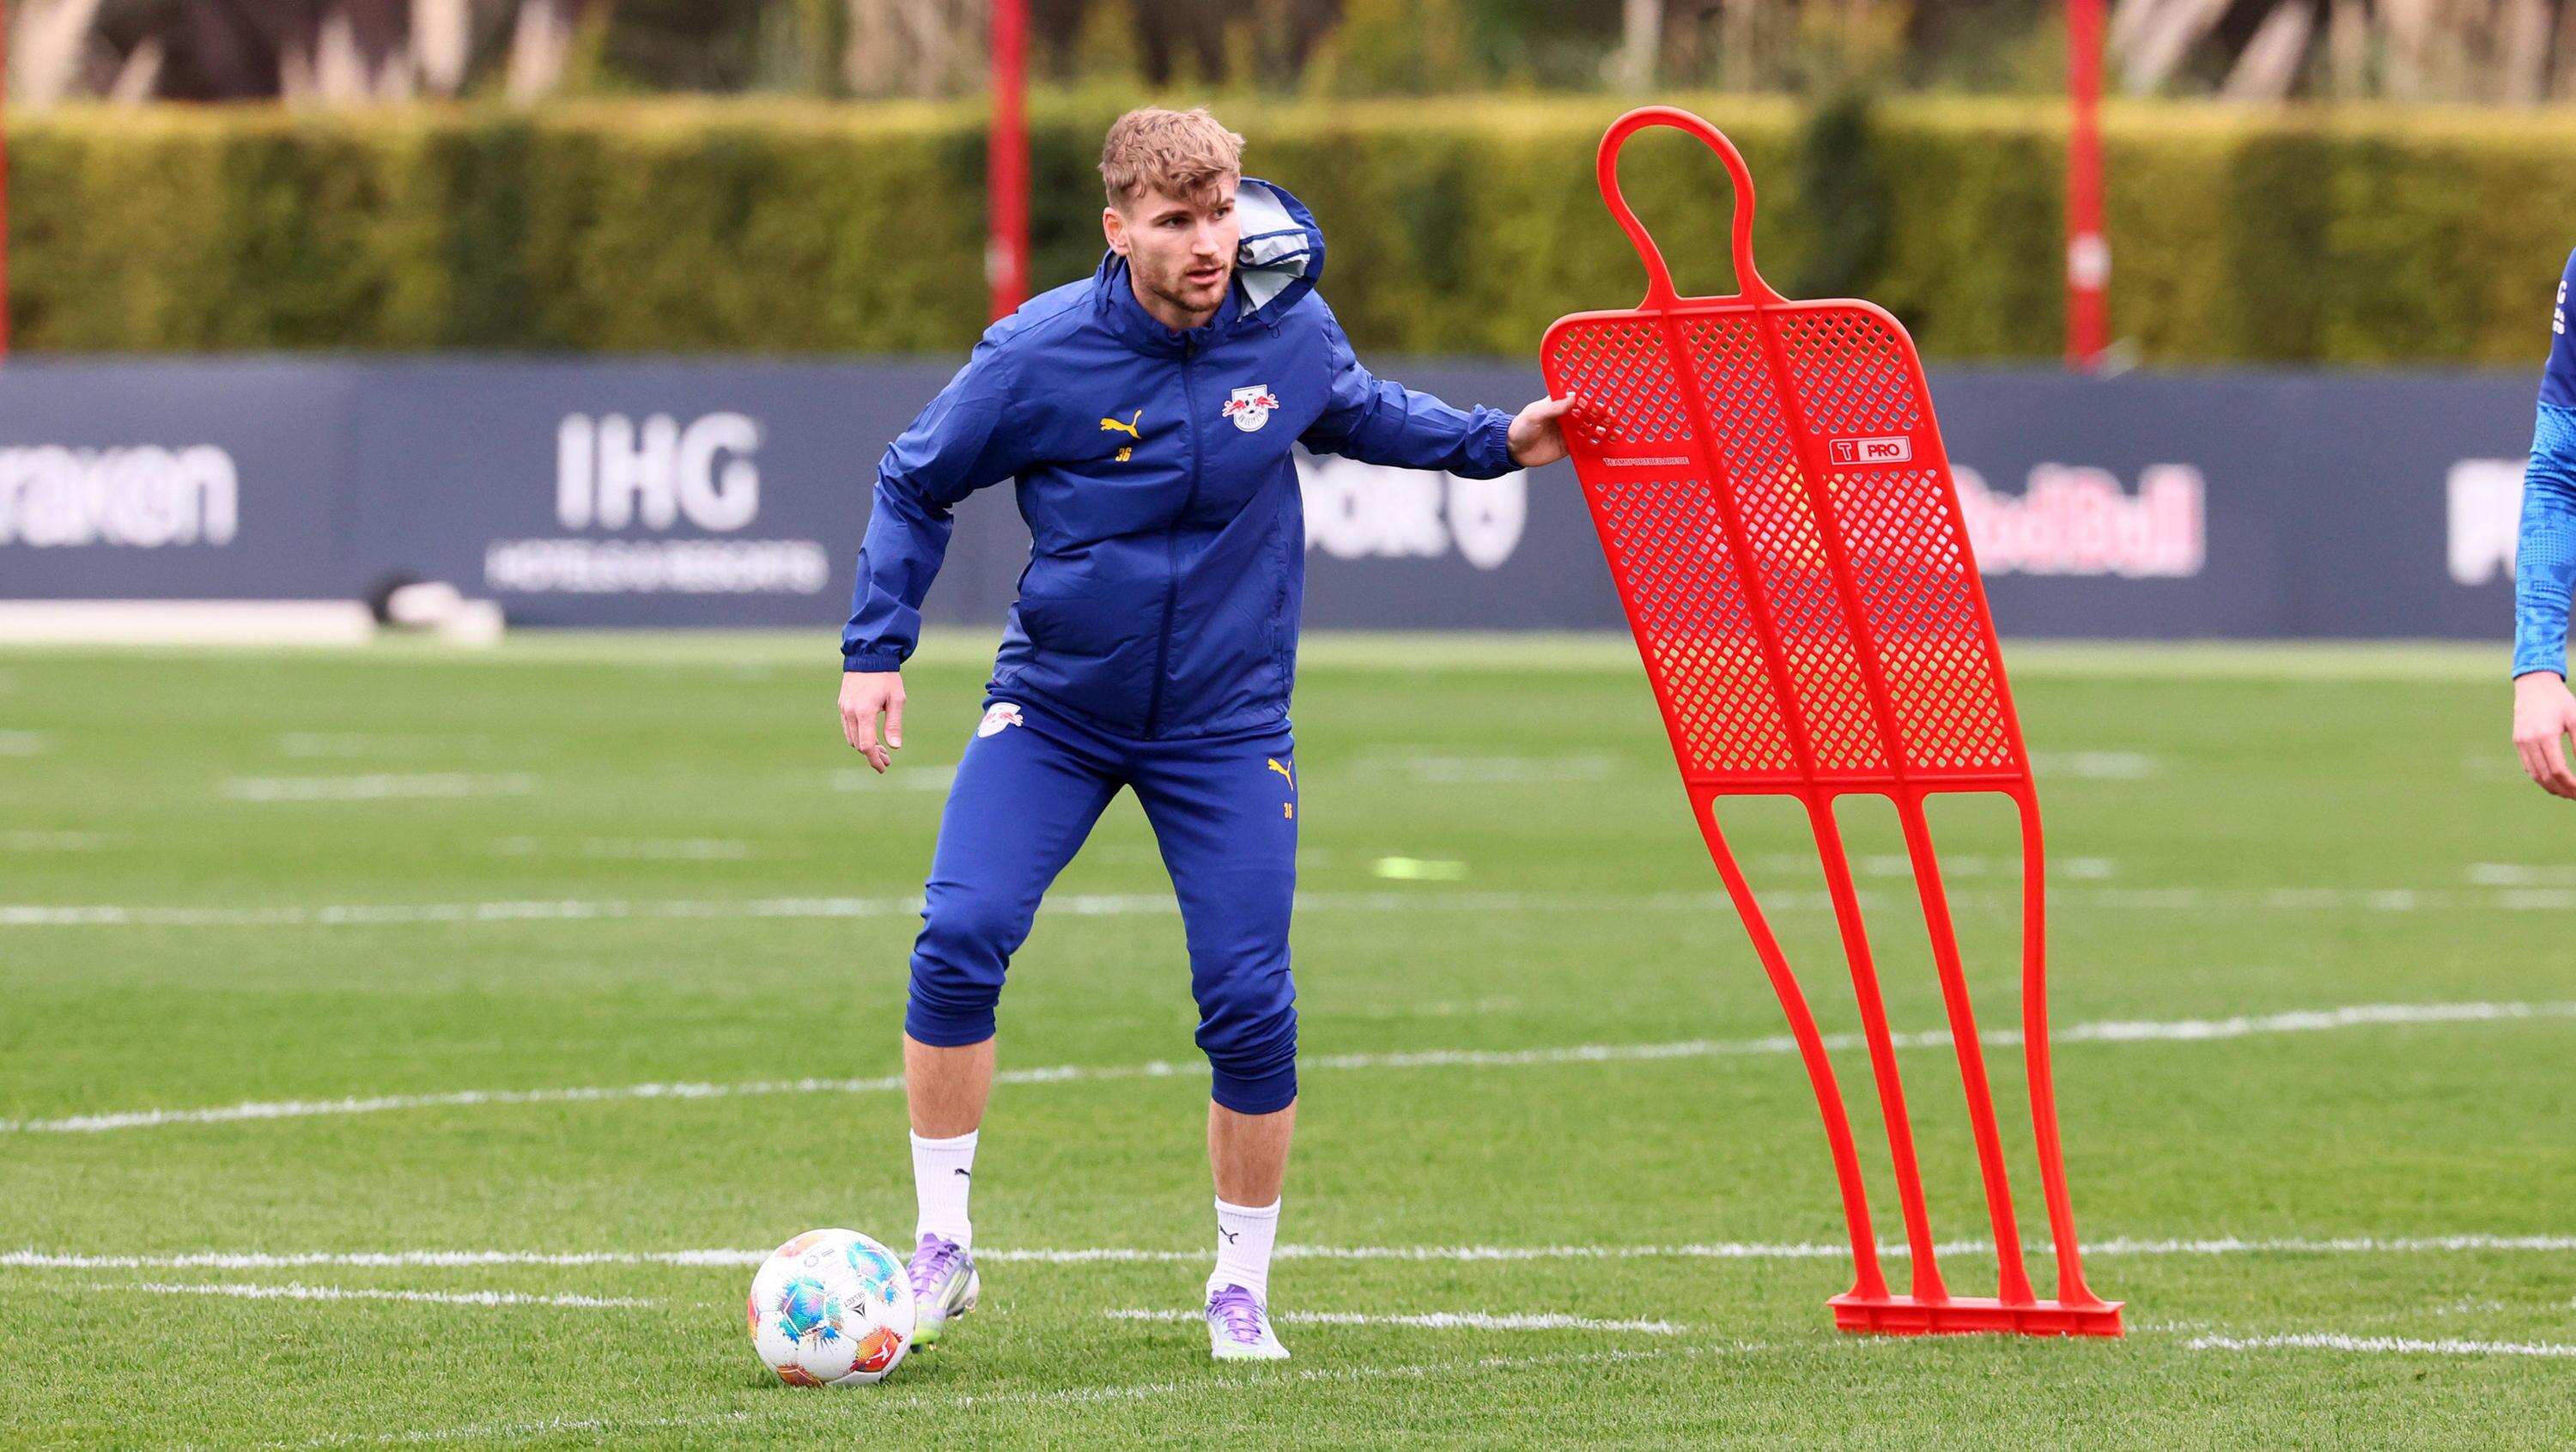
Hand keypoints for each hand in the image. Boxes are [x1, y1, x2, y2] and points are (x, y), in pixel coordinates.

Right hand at [840, 670, 904, 772]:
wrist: (869, 656)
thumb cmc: (886, 677)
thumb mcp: (896, 700)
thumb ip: (894, 725)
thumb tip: (895, 747)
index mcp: (864, 712)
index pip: (866, 745)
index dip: (874, 760)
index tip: (883, 768)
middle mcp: (850, 712)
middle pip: (858, 744)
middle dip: (872, 755)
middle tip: (887, 759)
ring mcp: (844, 708)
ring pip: (852, 737)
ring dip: (865, 746)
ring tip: (881, 749)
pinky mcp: (842, 705)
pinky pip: (848, 727)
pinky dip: (858, 735)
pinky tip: (871, 735)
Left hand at [1507, 393, 1607, 467]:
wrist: (1512, 451)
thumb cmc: (1520, 427)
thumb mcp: (1536, 415)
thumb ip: (1553, 408)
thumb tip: (1573, 397)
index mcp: (1558, 405)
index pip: (1579, 400)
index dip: (1592, 402)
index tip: (1605, 404)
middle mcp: (1566, 417)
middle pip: (1588, 416)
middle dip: (1602, 418)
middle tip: (1615, 422)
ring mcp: (1568, 432)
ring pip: (1589, 430)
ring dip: (1602, 432)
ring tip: (1615, 435)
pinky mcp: (1567, 447)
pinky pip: (1584, 446)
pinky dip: (1595, 446)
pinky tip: (1606, 447)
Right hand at [2512, 671, 2575, 798]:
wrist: (2534, 685)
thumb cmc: (2560, 701)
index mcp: (2545, 735)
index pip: (2559, 770)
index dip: (2572, 785)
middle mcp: (2529, 741)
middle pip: (2546, 776)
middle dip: (2563, 790)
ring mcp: (2521, 742)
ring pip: (2535, 774)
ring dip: (2551, 787)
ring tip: (2566, 792)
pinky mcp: (2518, 742)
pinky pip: (2528, 766)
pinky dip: (2540, 778)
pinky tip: (2552, 780)